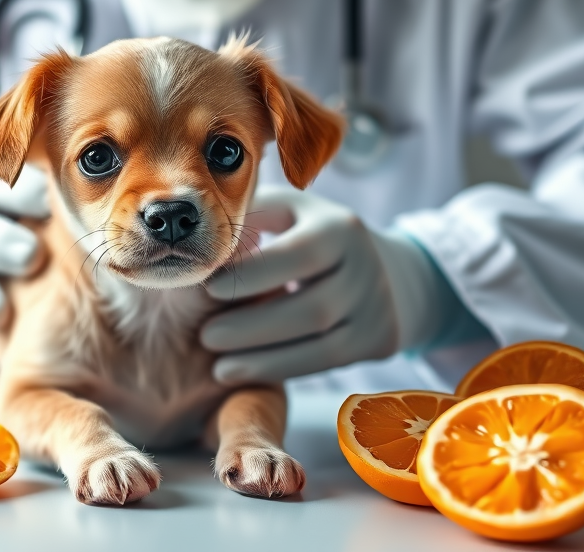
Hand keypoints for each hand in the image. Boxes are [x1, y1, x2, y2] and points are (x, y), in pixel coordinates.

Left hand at [201, 188, 453, 383]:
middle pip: (313, 309)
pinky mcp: (377, 340)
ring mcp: (377, 308)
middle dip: (254, 327)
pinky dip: (282, 370)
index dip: (255, 273)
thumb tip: (206, 234)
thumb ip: (248, 215)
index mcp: (341, 228)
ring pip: (323, 345)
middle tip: (206, 337)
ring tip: (219, 366)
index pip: (301, 253)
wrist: (376, 267)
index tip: (209, 288)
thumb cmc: (306, 234)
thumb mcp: (284, 212)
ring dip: (265, 360)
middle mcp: (367, 268)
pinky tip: (243, 372)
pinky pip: (327, 363)